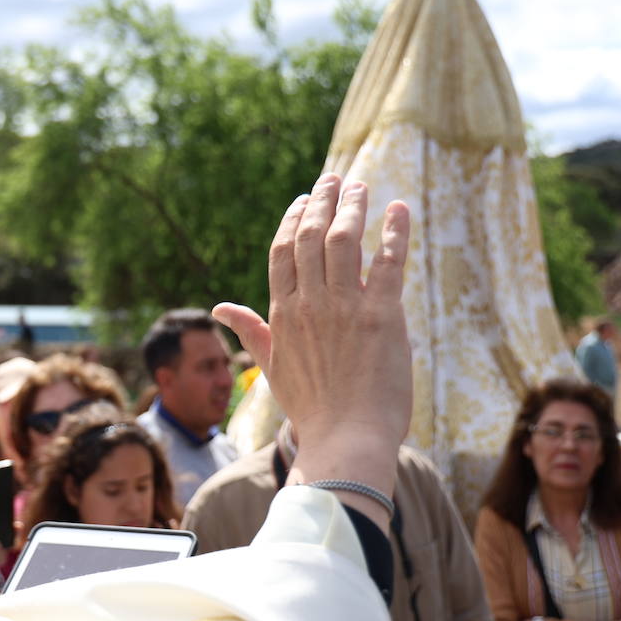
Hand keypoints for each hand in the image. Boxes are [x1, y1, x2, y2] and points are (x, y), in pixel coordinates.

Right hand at [214, 175, 410, 528]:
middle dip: (324, 201)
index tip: (306, 199)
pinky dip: (395, 231)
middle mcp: (310, 304)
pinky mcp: (382, 317)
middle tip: (336, 179)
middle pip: (311, 236)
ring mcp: (345, 308)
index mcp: (283, 314)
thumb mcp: (272, 367)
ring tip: (363, 187)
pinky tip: (399, 209)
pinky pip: (389, 262)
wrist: (346, 441)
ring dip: (354, 207)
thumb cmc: (312, 410)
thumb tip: (220, 307)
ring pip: (345, 240)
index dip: (294, 219)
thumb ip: (251, 330)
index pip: (282, 251)